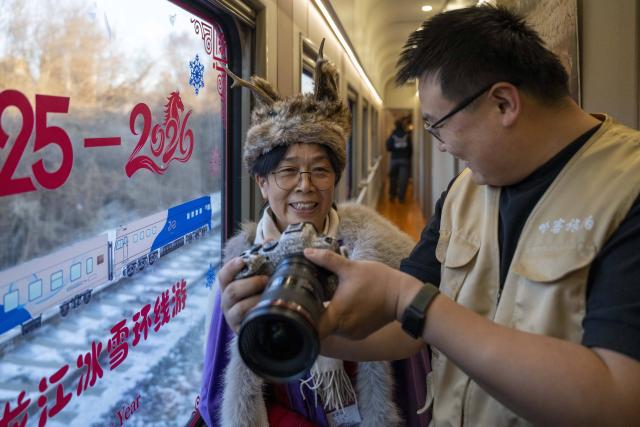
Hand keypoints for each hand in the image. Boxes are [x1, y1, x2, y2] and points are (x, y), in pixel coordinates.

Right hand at [218, 257, 268, 332]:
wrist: (267, 322)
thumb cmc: (261, 293)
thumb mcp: (260, 275)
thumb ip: (263, 258)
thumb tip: (269, 240)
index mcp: (230, 286)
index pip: (223, 275)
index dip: (231, 267)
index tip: (242, 260)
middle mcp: (227, 301)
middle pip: (231, 291)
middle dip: (250, 284)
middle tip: (266, 279)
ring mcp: (232, 316)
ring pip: (239, 307)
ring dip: (255, 299)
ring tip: (269, 295)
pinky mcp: (241, 329)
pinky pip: (247, 322)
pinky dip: (257, 313)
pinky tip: (267, 309)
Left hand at [304, 248, 423, 339]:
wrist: (403, 296)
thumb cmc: (377, 280)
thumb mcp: (351, 267)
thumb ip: (327, 260)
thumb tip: (306, 251)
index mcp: (337, 315)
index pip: (311, 328)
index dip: (301, 321)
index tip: (296, 309)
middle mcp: (343, 330)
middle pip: (320, 327)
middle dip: (314, 313)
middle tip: (308, 298)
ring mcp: (352, 334)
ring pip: (332, 328)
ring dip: (327, 316)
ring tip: (323, 300)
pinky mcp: (360, 334)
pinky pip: (343, 329)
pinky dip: (339, 320)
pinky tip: (340, 306)